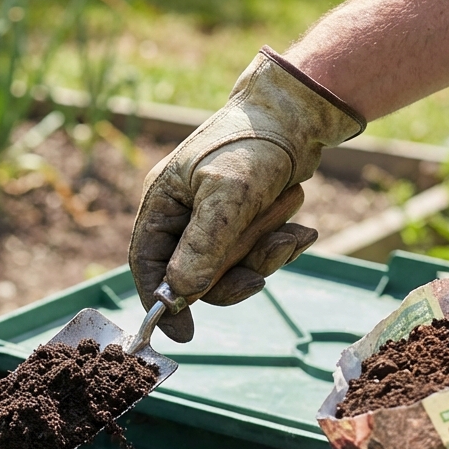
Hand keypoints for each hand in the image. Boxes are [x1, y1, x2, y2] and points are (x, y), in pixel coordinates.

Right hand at [128, 47, 363, 341]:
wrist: (302, 114)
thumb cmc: (255, 143)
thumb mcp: (228, 196)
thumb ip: (203, 247)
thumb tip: (179, 294)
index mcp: (163, 203)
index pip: (146, 264)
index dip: (160, 301)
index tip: (184, 335)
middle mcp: (184, 215)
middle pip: (195, 275)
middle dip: (233, 275)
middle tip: (261, 275)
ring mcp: (215, 220)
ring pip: (231, 268)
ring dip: (264, 256)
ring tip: (290, 231)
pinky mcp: (246, 222)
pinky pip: (256, 255)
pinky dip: (280, 247)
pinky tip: (300, 231)